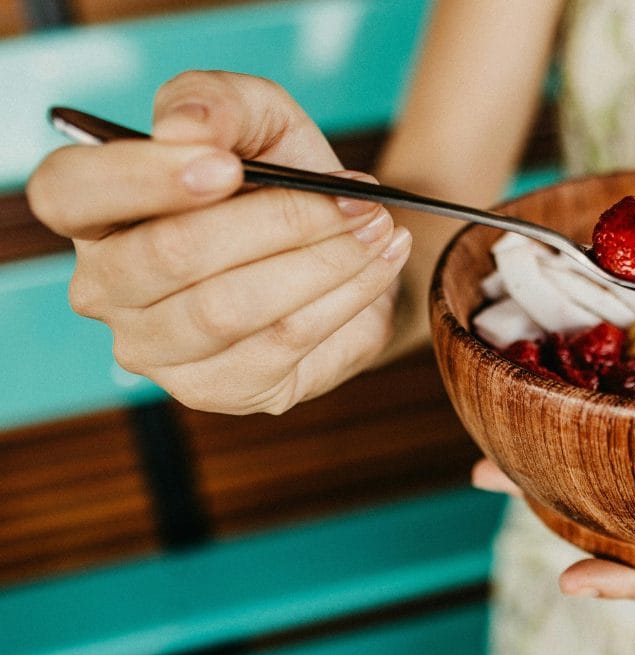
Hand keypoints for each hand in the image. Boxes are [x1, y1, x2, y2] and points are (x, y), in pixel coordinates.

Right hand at [27, 71, 411, 414]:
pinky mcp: (217, 388)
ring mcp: (155, 348)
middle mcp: (105, 286)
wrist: (346, 243)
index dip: (143, 178)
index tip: (228, 166)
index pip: (69, 192)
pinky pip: (282, 343)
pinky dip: (345, 297)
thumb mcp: (259, 117)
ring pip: (231, 307)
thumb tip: (185, 128)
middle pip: (171, 255)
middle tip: (358, 199)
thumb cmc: (282, 177)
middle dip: (280, 219)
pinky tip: (379, 264)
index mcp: (92, 208)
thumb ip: (218, 101)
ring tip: (378, 227)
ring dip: (324, 260)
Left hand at [472, 435, 634, 624]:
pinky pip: (623, 511)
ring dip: (546, 493)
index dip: (629, 584)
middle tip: (483, 474)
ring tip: (485, 461)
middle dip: (550, 513)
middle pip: (617, 550)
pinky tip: (538, 449)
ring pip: (607, 528)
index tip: (569, 579)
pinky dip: (580, 484)